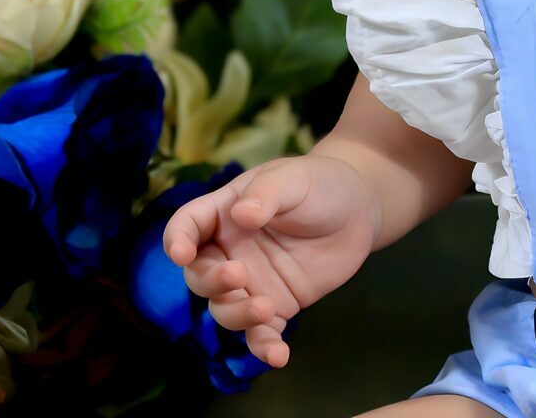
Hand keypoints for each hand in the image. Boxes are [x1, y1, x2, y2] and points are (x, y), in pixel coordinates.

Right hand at [162, 151, 381, 369]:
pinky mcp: (277, 306)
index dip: (177, 240)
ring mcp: (252, 282)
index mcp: (224, 213)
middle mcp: (230, 252)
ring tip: (266, 308)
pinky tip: (278, 356)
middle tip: (239, 275)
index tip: (181, 254)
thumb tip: (242, 214)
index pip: (187, 226)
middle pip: (199, 275)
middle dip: (211, 281)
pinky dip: (264, 348)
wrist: (359, 211)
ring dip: (237, 315)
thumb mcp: (293, 178)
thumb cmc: (319, 184)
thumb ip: (267, 192)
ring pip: (224, 309)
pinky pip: (261, 334)